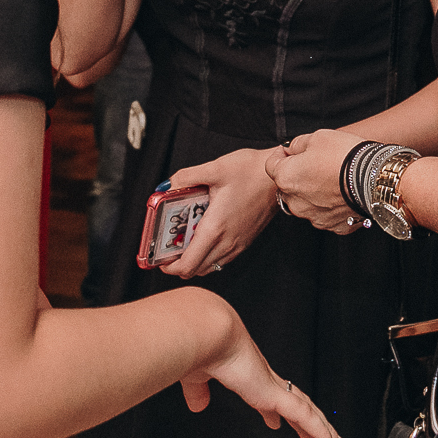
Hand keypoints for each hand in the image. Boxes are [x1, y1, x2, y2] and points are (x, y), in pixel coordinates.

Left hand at [159, 149, 278, 277]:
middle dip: (176, 264)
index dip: (168, 267)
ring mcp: (237, 244)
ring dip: (192, 261)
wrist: (279, 178)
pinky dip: (207, 256)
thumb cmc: (251, 171)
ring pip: (209, 267)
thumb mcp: (214, 167)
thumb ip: (186, 177)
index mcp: (215, 228)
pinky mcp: (245, 242)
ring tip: (182, 243)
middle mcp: (227, 242)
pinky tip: (203, 237)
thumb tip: (167, 186)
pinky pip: (221, 259)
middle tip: (166, 249)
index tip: (158, 258)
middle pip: (195, 270)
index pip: (187, 265)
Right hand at [181, 303, 347, 437]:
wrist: (208, 334)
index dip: (274, 409)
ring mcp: (272, 386)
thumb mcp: (196, 376)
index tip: (276, 419)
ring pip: (307, 411)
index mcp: (245, 374)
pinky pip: (306, 417)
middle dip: (307, 421)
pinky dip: (321, 432)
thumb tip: (198, 406)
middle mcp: (263, 379)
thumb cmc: (200, 348)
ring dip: (322, 429)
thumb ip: (198, 391)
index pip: (266, 395)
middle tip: (318, 436)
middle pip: (294, 403)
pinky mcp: (276, 394)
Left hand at [266, 130, 365, 235]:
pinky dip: (331, 205)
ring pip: (307, 203)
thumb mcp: (317, 136)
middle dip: (298, 175)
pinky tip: (343, 193)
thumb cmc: (344, 155)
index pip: (271, 165)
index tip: (289, 150)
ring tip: (333, 178)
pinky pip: (327, 214)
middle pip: (288, 186)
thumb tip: (293, 149)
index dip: (280, 154)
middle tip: (316, 163)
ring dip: (314, 192)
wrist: (374, 177)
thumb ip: (298, 144)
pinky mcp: (334, 226)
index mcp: (285, 178)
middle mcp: (295, 202)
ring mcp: (314, 217)